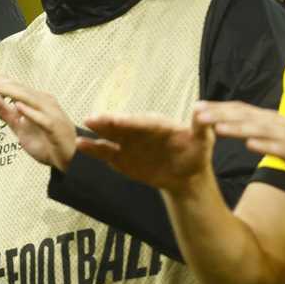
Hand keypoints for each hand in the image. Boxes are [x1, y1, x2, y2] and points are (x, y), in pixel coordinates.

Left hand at [0, 72, 75, 169]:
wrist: (69, 160)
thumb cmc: (45, 140)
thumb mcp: (18, 125)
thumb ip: (2, 110)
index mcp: (33, 98)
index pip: (9, 82)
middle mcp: (42, 100)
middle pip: (14, 85)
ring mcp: (50, 113)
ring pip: (26, 97)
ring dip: (4, 90)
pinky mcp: (56, 128)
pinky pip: (43, 119)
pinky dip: (31, 112)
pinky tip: (18, 107)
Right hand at [78, 110, 213, 193]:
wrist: (184, 175)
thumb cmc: (196, 153)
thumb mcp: (203, 140)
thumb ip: (201, 126)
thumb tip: (201, 108)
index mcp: (156, 124)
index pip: (141, 122)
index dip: (130, 121)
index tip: (118, 120)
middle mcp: (138, 130)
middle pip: (121, 125)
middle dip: (107, 122)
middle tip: (91, 118)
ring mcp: (127, 142)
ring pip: (109, 135)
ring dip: (96, 132)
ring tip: (82, 129)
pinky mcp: (120, 156)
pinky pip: (105, 152)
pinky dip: (93, 149)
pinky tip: (80, 145)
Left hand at [196, 100, 284, 190]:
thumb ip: (268, 136)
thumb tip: (248, 137)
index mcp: (275, 122)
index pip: (243, 111)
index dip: (220, 108)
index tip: (198, 107)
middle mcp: (280, 125)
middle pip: (245, 115)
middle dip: (219, 113)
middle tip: (195, 111)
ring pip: (257, 129)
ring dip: (235, 126)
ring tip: (212, 125)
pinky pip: (278, 148)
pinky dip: (263, 144)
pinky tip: (247, 143)